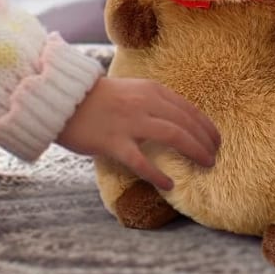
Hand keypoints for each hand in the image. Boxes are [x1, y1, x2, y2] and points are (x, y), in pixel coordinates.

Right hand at [56, 76, 219, 191]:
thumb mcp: (128, 90)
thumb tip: (176, 120)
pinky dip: (158, 174)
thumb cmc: (93, 99)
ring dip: (195, 151)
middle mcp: (143, 103)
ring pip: (174, 135)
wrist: (59, 99)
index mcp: (148, 89)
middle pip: (186, 122)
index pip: (188, 108)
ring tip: (206, 165)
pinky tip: (169, 184)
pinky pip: (141, 161)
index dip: (207, 126)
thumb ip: (151, 101)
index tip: (216, 140)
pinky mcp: (113, 141)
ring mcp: (128, 122)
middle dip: (206, 141)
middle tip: (214, 157)